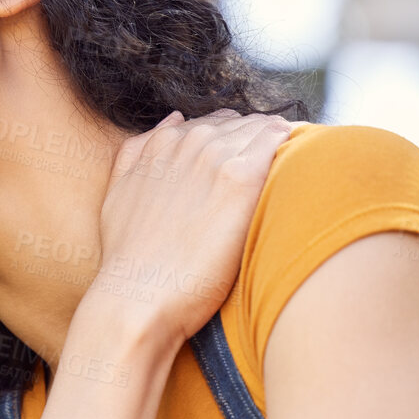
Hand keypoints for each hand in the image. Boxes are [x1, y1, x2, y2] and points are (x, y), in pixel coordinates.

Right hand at [90, 108, 295, 346]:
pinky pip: (280, 142)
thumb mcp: (117, 194)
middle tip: (273, 176)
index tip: (247, 168)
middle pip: (242, 124)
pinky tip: (301, 173)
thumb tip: (172, 121)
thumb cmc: (130, 259)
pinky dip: (293, 151)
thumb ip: (137, 154)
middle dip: (258, 142)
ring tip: (295, 174)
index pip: (216, 124)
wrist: (138, 296)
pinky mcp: (241, 179)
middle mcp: (189, 140)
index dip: (234, 144)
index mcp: (163, 142)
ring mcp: (215, 156)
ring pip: (264, 128)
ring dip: (279, 146)